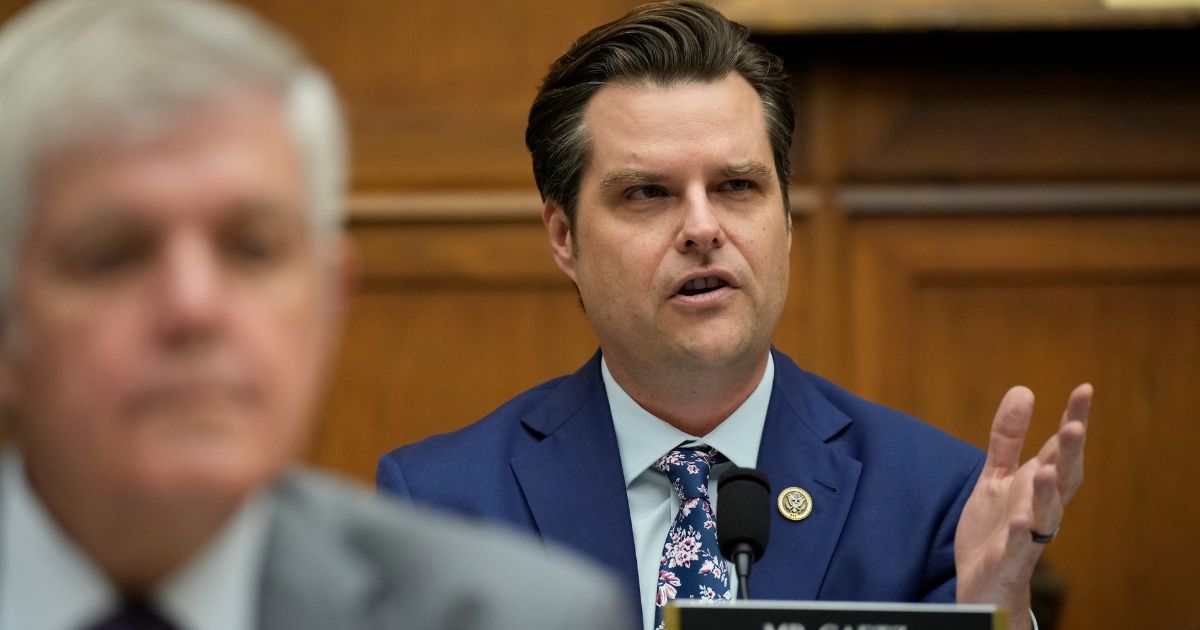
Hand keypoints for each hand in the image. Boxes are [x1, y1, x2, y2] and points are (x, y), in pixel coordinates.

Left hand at [954, 383, 1090, 629]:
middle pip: (1062, 478)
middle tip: (1074, 425)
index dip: (1073, 419)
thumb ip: (1008, 438)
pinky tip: (1017, 521)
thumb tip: (1023, 390)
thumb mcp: (998, 476)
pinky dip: (1019, 535)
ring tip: (1046, 469)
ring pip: (1046, 514)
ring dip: (1048, 493)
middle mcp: (1040, 507)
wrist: (984, 582)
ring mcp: (1027, 535)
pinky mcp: (1009, 559)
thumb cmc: (997, 527)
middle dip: (1069, 454)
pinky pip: (1018, 547)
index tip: (1085, 390)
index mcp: (1038, 484)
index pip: (1060, 448)